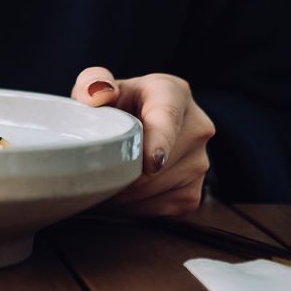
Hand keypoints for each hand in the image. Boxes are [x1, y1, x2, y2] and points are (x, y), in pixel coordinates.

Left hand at [71, 67, 215, 215]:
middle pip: (157, 163)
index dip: (159, 141)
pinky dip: (133, 206)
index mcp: (173, 93)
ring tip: (102, 179)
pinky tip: (119, 192)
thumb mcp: (99, 84)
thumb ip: (92, 82)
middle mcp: (197, 127)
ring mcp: (200, 162)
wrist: (138, 125)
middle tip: (90, 172)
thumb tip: (96, 95)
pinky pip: (159, 208)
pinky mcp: (194, 193)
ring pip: (156, 190)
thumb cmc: (116, 104)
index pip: (168, 117)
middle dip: (121, 173)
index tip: (150, 163)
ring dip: (123, 193)